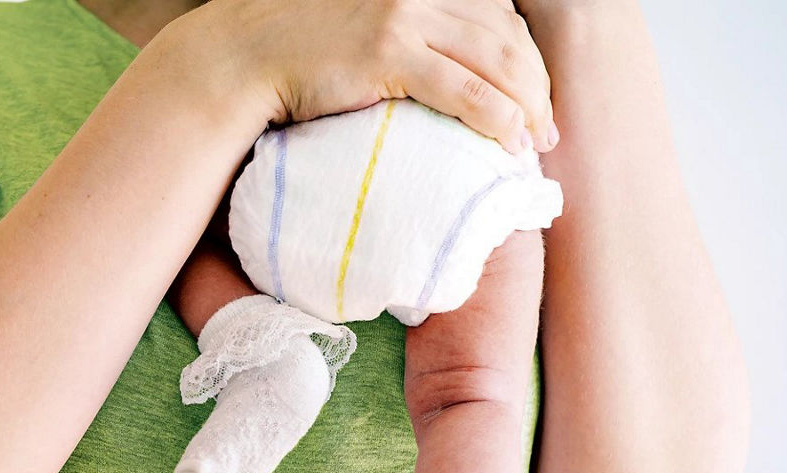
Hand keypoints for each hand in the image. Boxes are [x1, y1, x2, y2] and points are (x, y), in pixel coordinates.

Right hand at [172, 0, 555, 152]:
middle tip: (545, 131)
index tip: (534, 99)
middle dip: (535, 85)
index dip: (525, 58)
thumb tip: (443, 76)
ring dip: (525, 105)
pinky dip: (496, 116)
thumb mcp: (362, 31)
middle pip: (505, 35)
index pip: (496, 14)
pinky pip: (462, 87)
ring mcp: (402, 15)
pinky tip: (510, 142)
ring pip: (494, 59)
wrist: (241, 59)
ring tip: (535, 145)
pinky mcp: (387, 50)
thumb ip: (406, 38)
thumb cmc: (296, 55)